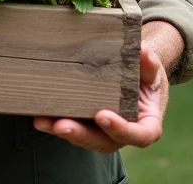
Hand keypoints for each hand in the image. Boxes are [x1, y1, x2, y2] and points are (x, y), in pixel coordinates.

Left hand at [33, 46, 168, 152]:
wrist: (137, 78)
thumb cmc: (145, 76)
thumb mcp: (151, 70)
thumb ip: (149, 64)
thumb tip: (142, 51)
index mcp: (146, 125)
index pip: (138, 135)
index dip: (121, 129)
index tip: (102, 116)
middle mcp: (124, 135)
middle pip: (104, 142)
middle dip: (81, 134)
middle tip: (62, 125)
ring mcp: (104, 133)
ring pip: (85, 139)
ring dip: (63, 131)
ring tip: (43, 121)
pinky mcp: (88, 126)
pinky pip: (73, 129)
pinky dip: (55, 124)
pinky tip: (40, 116)